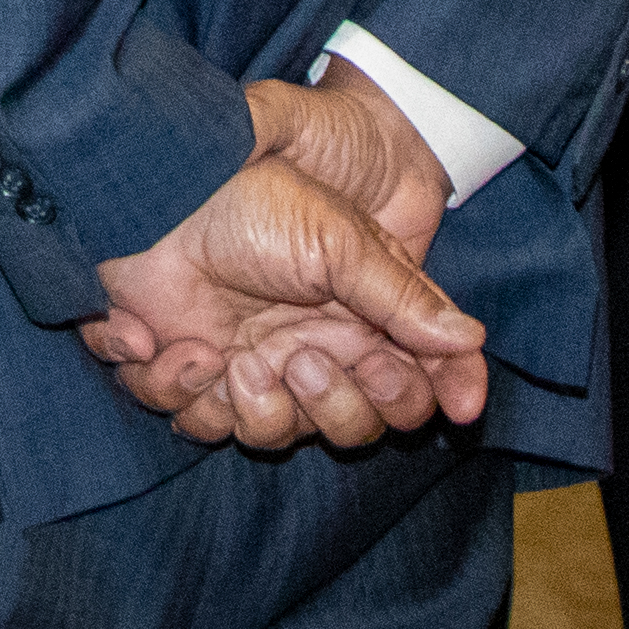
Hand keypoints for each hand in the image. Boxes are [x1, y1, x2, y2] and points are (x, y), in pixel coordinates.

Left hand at [81, 78, 485, 452]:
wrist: (159, 192)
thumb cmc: (254, 202)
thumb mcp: (339, 239)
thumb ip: (403, 295)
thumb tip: (470, 340)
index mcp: (359, 321)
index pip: (415, 384)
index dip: (426, 397)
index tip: (437, 399)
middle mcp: (313, 353)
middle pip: (355, 427)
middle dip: (333, 406)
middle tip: (298, 359)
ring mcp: (252, 368)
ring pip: (274, 436)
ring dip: (251, 407)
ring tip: (224, 357)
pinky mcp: (192, 374)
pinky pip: (196, 421)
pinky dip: (173, 386)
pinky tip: (165, 342)